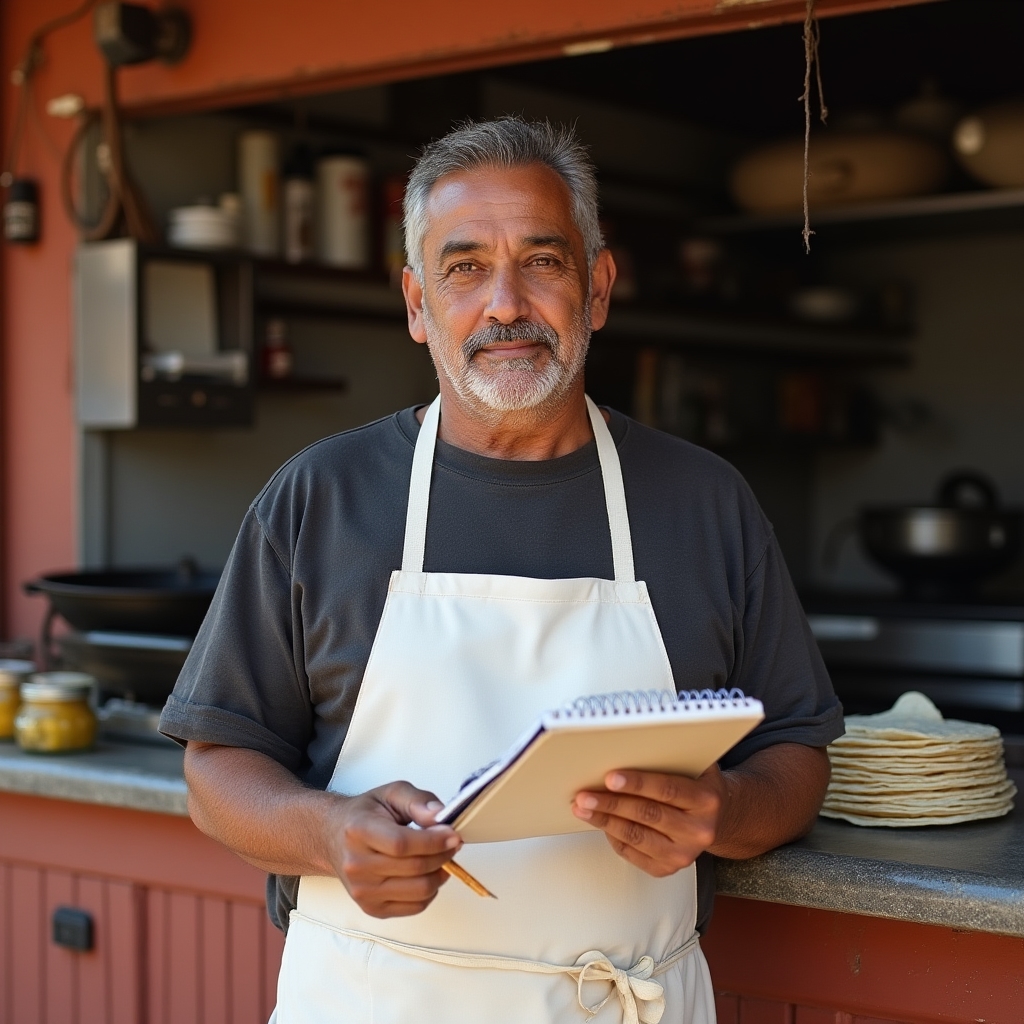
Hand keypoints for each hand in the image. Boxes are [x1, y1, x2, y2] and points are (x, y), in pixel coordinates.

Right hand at [325, 781, 462, 917]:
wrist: (334, 837)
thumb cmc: (365, 814)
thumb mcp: (391, 793)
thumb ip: (417, 800)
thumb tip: (440, 815)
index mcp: (358, 831)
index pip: (402, 844)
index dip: (433, 841)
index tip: (453, 834)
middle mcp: (356, 865)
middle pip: (415, 868)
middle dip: (443, 855)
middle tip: (452, 842)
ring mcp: (362, 891)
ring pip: (419, 891)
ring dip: (440, 873)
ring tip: (441, 856)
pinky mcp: (372, 908)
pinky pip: (415, 907)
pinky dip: (430, 890)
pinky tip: (427, 873)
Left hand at [571, 766, 726, 876]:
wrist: (718, 819)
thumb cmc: (698, 785)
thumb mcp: (696, 765)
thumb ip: (672, 756)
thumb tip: (633, 743)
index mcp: (706, 800)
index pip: (667, 790)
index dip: (637, 783)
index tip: (610, 778)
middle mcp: (698, 830)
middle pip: (647, 815)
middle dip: (611, 804)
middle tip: (585, 795)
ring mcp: (684, 854)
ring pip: (636, 836)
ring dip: (604, 821)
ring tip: (583, 808)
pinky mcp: (668, 868)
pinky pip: (632, 853)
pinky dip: (613, 837)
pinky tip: (601, 823)